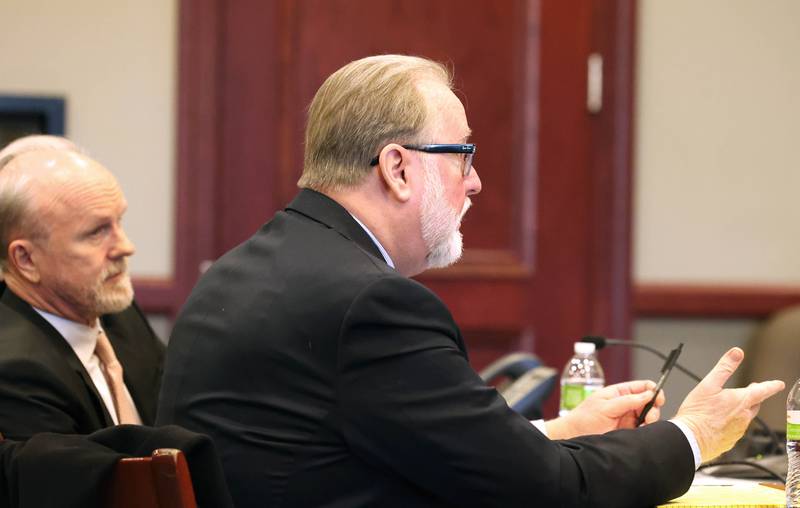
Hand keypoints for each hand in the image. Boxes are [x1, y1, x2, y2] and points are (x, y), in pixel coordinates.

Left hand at [545, 380, 664, 438]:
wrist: (574, 435)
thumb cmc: (584, 418)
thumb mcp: (605, 406)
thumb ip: (627, 401)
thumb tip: (648, 394)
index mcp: (620, 392)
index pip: (642, 387)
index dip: (653, 390)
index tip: (658, 398)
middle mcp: (626, 404)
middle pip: (649, 402)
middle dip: (653, 408)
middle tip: (650, 417)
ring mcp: (628, 418)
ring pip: (648, 416)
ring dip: (651, 420)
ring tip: (645, 425)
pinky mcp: (628, 431)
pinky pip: (643, 429)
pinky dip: (646, 430)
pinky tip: (641, 432)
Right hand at [673, 347, 784, 462]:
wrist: (690, 439)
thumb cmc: (697, 413)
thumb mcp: (708, 384)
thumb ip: (724, 367)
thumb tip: (736, 353)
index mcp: (741, 400)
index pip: (763, 390)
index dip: (772, 385)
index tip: (778, 384)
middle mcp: (744, 416)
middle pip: (755, 404)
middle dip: (755, 397)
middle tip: (751, 391)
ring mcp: (739, 430)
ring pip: (746, 417)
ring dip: (742, 410)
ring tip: (732, 407)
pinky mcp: (731, 440)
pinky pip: (737, 430)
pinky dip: (733, 423)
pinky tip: (721, 422)